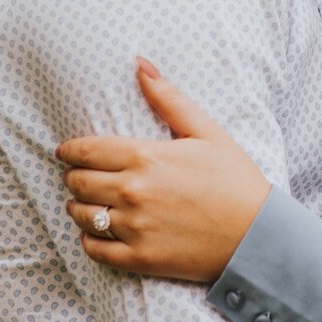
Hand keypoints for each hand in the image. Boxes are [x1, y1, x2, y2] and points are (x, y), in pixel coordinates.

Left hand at [56, 60, 271, 280]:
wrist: (256, 235)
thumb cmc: (234, 179)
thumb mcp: (207, 132)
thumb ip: (169, 99)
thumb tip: (140, 64)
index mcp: (147, 157)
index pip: (86, 151)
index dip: (70, 150)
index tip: (65, 152)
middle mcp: (133, 191)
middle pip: (78, 182)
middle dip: (74, 177)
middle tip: (80, 176)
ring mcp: (134, 227)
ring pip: (82, 216)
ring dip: (77, 207)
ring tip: (84, 204)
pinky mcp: (139, 258)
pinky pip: (94, 249)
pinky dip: (88, 239)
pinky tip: (97, 232)